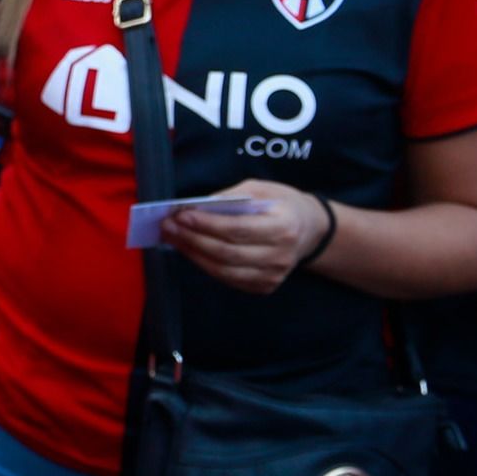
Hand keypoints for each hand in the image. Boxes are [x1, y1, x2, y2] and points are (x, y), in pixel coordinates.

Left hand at [161, 178, 326, 294]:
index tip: (181, 215)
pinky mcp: (264, 286)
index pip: (238, 229)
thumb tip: (197, 206)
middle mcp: (281, 255)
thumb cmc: (280, 204)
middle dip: (193, 239)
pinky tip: (190, 250)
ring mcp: (274, 275)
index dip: (206, 224)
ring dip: (193, 254)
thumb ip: (231, 196)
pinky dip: (205, 265)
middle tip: (168, 226)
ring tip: (173, 237)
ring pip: (224, 270)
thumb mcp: (261, 189)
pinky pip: (228, 279)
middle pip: (227, 252)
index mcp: (284, 226)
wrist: (308, 230)